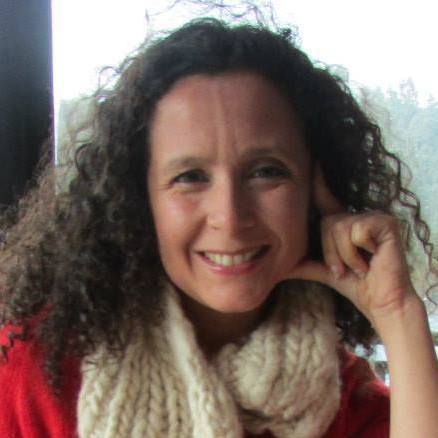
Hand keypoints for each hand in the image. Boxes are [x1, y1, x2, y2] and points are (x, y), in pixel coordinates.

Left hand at [289, 167, 417, 324]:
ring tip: (359, 267)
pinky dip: (356, 253)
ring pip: (338, 227)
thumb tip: (278, 268)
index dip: (318, 181)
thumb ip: (304, 264)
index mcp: (344, 224)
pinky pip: (354, 232)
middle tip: (345, 270)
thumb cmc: (356, 286)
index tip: (312, 160)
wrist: (380, 302)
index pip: (327, 199)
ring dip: (343, 256)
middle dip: (331, 252)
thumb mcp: (325, 271)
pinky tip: (370, 261)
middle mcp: (358, 216)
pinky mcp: (385, 222)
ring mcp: (374, 217)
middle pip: (327, 222)